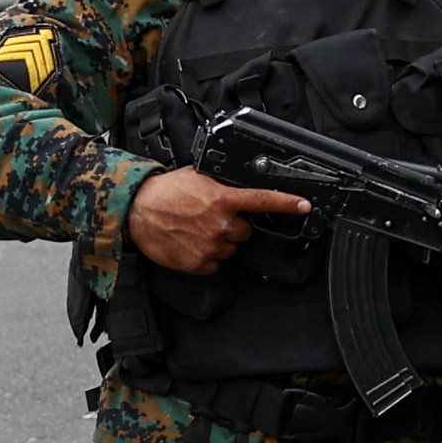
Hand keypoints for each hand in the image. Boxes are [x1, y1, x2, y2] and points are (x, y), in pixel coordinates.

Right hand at [126, 165, 314, 275]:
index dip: (288, 203)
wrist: (137, 210)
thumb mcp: (197, 177)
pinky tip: (191, 243)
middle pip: (246, 232)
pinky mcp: (199, 264)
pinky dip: (207, 257)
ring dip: (219, 242)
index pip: (262, 201)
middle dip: (233, 226)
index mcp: (223, 199)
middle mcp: (220, 224)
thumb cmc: (164, 192)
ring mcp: (210, 246)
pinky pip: (215, 265)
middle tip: (210, 218)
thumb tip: (238, 188)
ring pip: (231, 249)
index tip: (305, 205)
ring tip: (196, 230)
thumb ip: (223, 186)